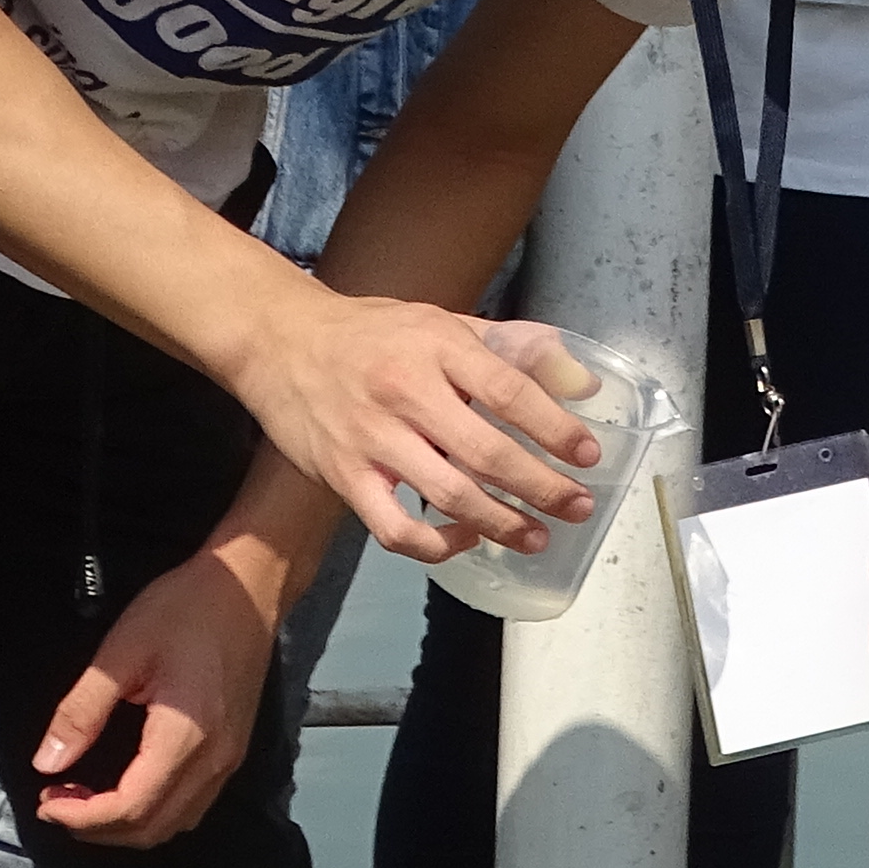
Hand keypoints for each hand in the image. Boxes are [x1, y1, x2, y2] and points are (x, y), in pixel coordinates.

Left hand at [26, 548, 277, 847]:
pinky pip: (192, 804)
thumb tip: (47, 762)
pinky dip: (153, 811)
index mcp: (185, 736)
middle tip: (56, 801)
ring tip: (85, 797)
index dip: (81, 817)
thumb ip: (81, 711)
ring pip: (174, 824)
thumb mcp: (120, 652)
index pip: (130, 807)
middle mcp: (215, 759)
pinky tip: (126, 786)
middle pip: (152, 828)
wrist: (250, 585)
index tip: (44, 801)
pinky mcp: (234, 750)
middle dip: (97, 828)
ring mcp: (230, 758)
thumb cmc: (185, 608)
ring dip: (125, 825)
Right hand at [215, 297, 600, 559]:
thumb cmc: (373, 333)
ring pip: (447, 495)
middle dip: (542, 486)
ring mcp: (371, 439)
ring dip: (501, 523)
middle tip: (579, 506)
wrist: (280, 341)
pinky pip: (395, 529)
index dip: (555, 427)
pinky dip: (435, 546)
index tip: (588, 454)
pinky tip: (465, 540)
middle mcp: (405, 392)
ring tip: (537, 536)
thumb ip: (513, 347)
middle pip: (486, 451)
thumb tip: (582, 380)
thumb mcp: (443, 322)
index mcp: (436, 346)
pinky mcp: (344, 477)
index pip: (509, 391)